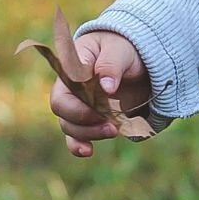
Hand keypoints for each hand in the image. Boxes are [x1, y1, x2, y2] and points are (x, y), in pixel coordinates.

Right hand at [50, 29, 150, 157]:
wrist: (136, 57)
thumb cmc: (123, 47)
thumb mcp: (119, 49)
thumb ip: (111, 65)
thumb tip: (106, 88)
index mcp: (71, 70)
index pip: (62, 93)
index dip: (77, 108)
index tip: (100, 111)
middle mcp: (70, 90)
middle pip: (64, 114)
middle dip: (85, 124)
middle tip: (111, 126)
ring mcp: (80, 106)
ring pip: (71, 128)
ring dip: (89, 135)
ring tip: (114, 131)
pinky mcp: (91, 119)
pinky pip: (77, 137)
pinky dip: (80, 146)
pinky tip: (88, 152)